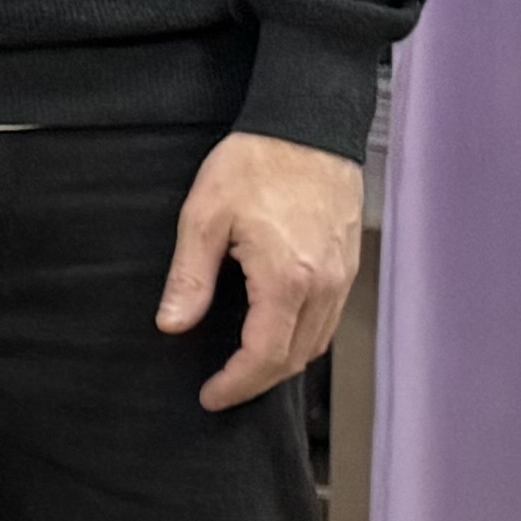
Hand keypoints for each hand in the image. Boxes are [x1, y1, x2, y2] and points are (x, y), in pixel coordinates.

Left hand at [160, 130, 365, 412]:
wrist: (309, 124)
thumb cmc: (256, 162)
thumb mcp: (204, 215)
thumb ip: (190, 276)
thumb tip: (173, 323)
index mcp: (286, 279)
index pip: (265, 356)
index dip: (236, 384)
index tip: (211, 396)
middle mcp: (323, 285)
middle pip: (295, 359)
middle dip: (258, 382)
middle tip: (223, 388)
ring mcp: (342, 276)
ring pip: (317, 343)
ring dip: (282, 363)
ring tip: (245, 368)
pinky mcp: (348, 264)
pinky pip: (329, 319)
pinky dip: (303, 337)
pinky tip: (276, 332)